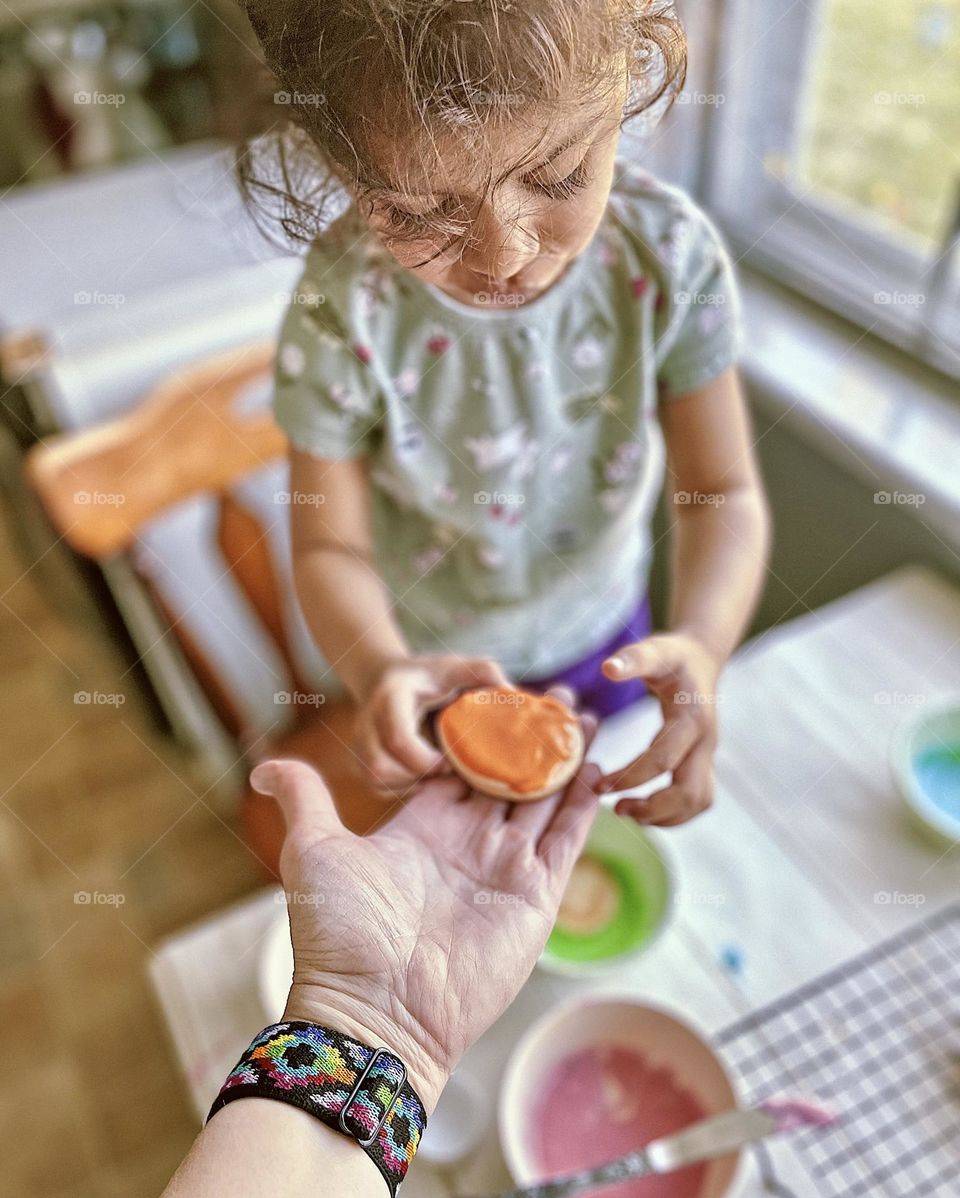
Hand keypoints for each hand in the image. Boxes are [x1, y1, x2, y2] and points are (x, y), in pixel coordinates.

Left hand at [250, 702, 600, 1111]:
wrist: (374, 1012)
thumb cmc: (339, 934)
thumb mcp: (314, 850)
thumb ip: (305, 798)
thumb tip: (264, 766)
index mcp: (424, 823)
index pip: (462, 764)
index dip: (483, 729)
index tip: (501, 690)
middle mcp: (469, 840)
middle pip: (512, 775)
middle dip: (535, 738)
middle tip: (560, 696)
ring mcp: (505, 867)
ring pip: (546, 799)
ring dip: (568, 760)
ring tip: (590, 718)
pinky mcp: (534, 896)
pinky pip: (566, 840)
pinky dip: (583, 805)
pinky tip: (597, 769)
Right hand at [352, 654, 510, 793]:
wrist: (384, 679)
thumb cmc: (427, 676)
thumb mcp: (452, 666)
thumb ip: (483, 671)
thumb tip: (511, 693)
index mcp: (390, 697)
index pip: (397, 738)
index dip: (425, 759)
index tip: (449, 761)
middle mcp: (366, 722)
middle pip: (380, 766)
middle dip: (416, 777)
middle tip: (445, 772)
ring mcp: (358, 743)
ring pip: (375, 780)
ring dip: (409, 785)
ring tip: (435, 774)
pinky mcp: (359, 761)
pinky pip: (376, 787)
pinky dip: (402, 789)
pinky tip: (423, 777)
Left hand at [597, 632, 720, 825]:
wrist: (701, 660)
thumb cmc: (673, 656)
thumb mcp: (655, 650)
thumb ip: (634, 658)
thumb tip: (607, 668)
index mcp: (692, 718)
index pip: (664, 760)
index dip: (632, 776)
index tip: (600, 786)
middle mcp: (706, 742)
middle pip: (690, 792)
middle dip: (654, 808)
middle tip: (616, 809)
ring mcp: (709, 755)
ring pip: (699, 802)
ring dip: (665, 816)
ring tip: (627, 812)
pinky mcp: (704, 763)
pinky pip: (697, 799)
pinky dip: (673, 813)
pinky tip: (644, 810)